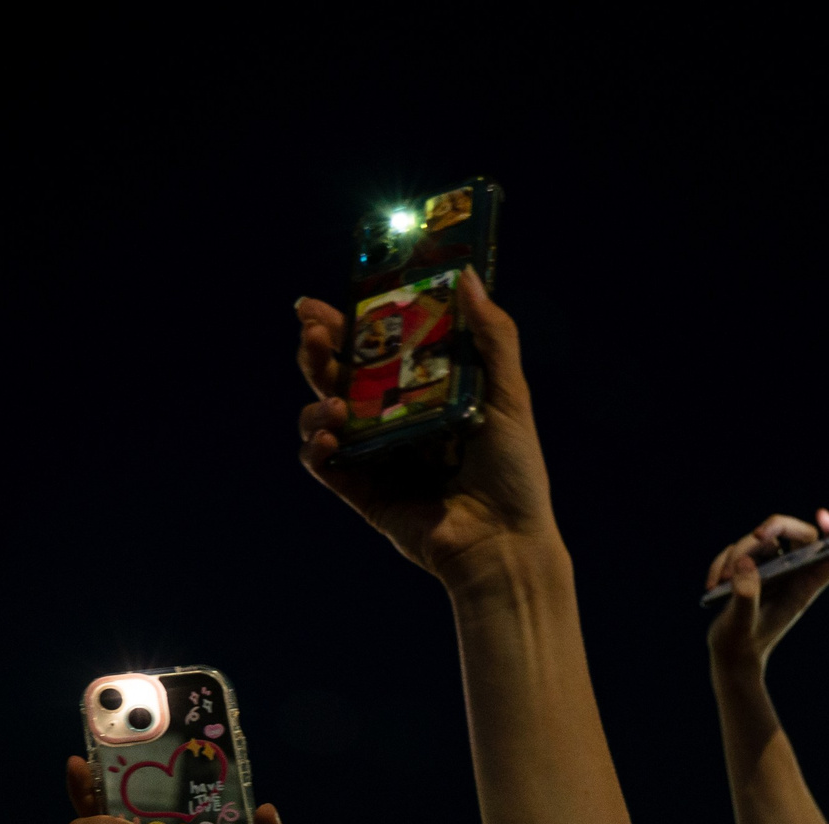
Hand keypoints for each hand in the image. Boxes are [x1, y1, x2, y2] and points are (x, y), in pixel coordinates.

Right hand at [294, 268, 559, 588]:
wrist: (506, 544)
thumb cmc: (515, 474)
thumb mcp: (510, 398)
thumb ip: (492, 338)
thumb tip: (467, 276)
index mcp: (425, 393)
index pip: (375, 348)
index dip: (346, 323)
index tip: (324, 301)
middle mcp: (395, 420)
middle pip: (340, 373)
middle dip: (319, 348)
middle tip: (313, 329)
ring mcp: (375, 455)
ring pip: (322, 412)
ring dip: (314, 394)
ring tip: (331, 397)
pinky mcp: (361, 491)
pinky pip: (322, 463)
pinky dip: (315, 446)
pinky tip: (328, 437)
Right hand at [704, 509, 828, 670]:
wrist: (731, 654)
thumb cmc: (742, 643)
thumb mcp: (742, 624)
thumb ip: (745, 596)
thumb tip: (745, 561)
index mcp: (803, 588)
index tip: (821, 516)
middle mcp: (791, 574)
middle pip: (797, 533)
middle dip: (775, 526)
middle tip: (757, 535)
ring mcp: (771, 569)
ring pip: (760, 540)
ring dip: (735, 554)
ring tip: (720, 583)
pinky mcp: (750, 568)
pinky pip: (738, 550)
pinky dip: (722, 563)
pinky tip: (712, 585)